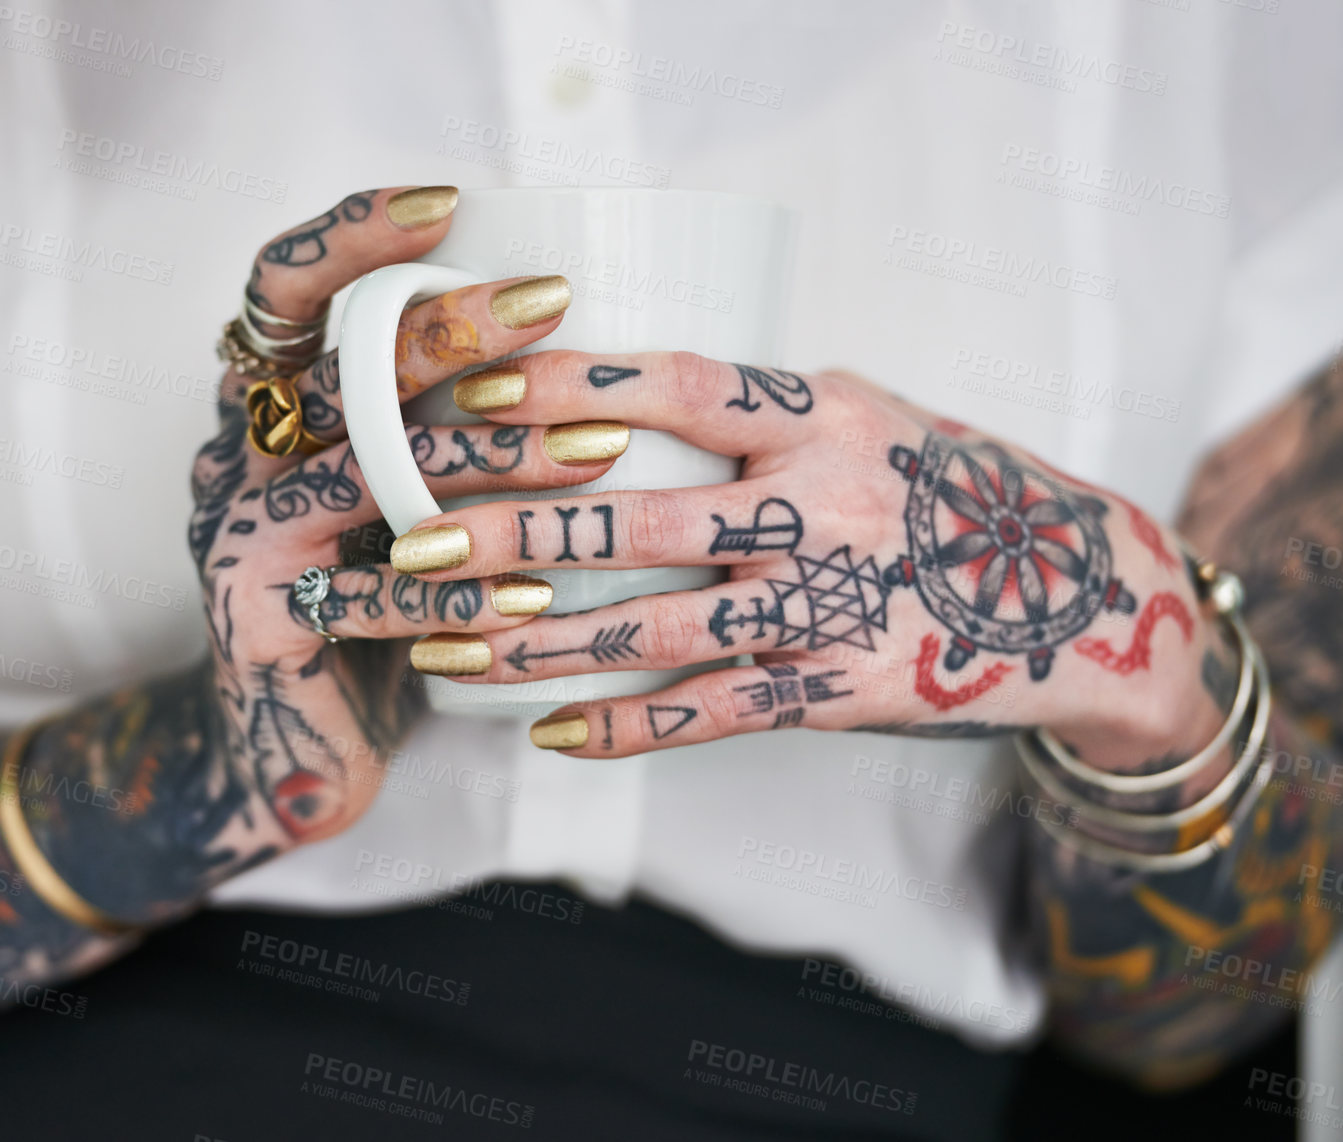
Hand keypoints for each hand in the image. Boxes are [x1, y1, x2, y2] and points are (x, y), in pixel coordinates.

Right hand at [189, 187, 615, 848]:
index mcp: (267, 407)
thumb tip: (581, 340)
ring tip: (597, 450)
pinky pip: (362, 602)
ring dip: (485, 461)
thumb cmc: (375, 601)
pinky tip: (534, 597)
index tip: (448, 199)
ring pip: (361, 478)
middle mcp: (237, 458)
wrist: (285, 747)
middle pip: (337, 371)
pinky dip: (454, 597)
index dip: (353, 237)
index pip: (285, 290)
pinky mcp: (252, 626)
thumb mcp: (400, 500)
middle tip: (552, 303)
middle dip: (446, 330)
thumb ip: (439, 427)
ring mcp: (237, 540)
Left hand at [392, 353, 1233, 769]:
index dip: (569, 388)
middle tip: (410, 541)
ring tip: (442, 644)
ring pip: (654, 630)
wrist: (1090, 598)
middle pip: (639, 521)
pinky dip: (624, 728)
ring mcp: (833, 605)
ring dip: (535, 643)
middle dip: (511, 533)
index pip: (678, 387)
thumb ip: (760, 409)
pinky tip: (544, 731)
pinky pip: (712, 714)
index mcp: (826, 414)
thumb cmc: (949, 486)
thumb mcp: (869, 413)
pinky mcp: (840, 691)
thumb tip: (610, 393)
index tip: (469, 393)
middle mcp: (827, 505)